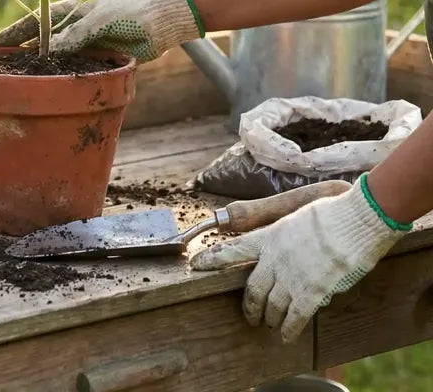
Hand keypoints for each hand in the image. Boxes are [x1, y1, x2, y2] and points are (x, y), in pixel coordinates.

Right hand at [0, 0, 201, 61]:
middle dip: (22, 51)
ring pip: (59, 57)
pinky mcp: (103, 57)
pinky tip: (54, 85)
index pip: (37, 20)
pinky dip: (65, 76)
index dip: (16, 32)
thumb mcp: (101, 19)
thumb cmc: (133, 10)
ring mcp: (88, 43)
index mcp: (72, 9)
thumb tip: (48, 51)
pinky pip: (78, 68)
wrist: (167, 18)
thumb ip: (76, 35)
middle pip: (43, 40)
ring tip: (21, 79)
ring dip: (43, 67)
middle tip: (1, 66)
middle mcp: (76, 26)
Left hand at [190, 177, 406, 342]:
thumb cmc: (329, 213)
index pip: (231, 249)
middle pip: (252, 289)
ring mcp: (291, 276)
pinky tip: (287, 335)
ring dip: (269, 318)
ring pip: (271, 306)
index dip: (212, 260)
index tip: (196, 265)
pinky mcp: (312, 291)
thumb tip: (281, 250)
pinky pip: (294, 317)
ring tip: (271, 325)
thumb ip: (282, 234)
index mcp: (268, 236)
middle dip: (249, 306)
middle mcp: (274, 258)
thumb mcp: (294, 215)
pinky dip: (289, 328)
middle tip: (250, 316)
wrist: (354, 219)